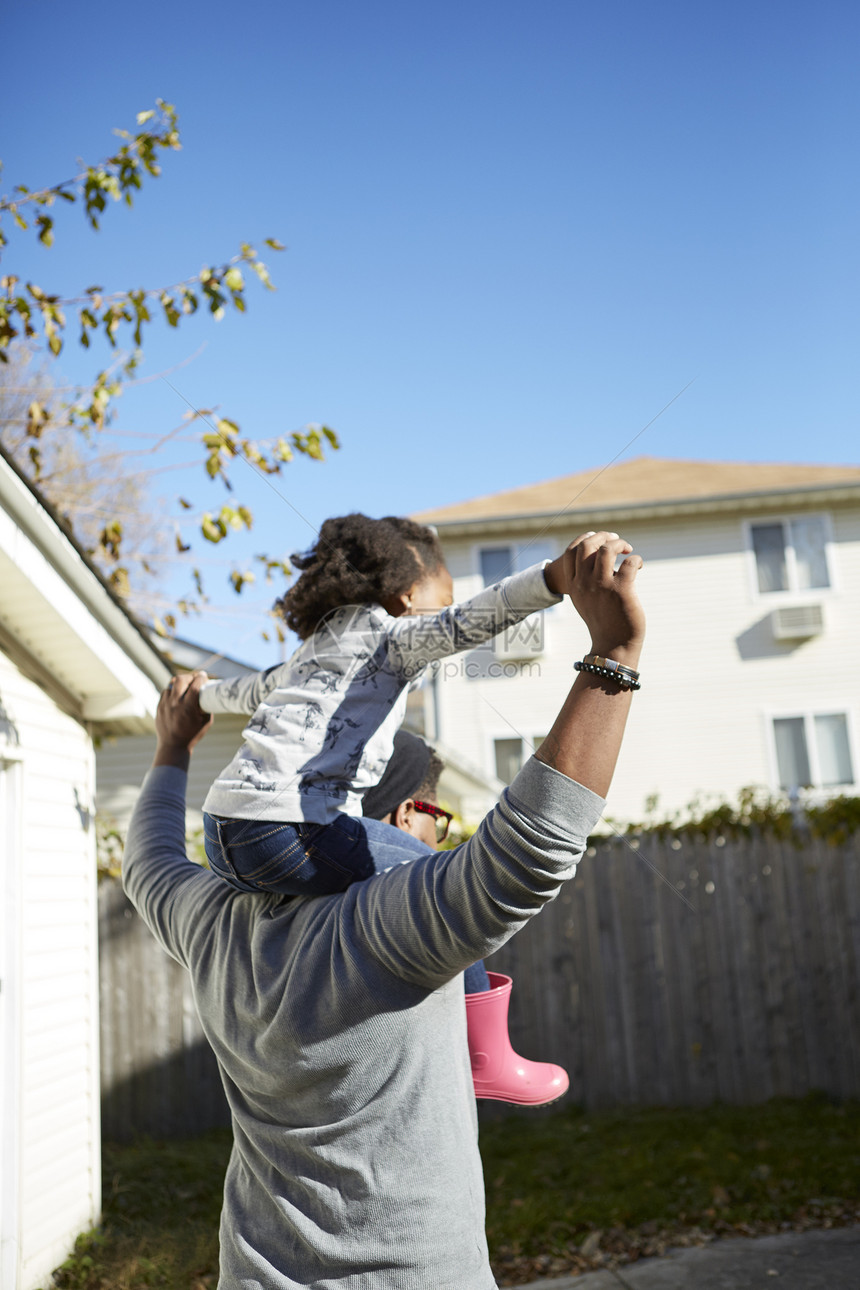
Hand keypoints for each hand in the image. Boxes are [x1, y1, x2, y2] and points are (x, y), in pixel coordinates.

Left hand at [154, 672, 211, 766]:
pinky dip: (173, 690)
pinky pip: (166, 691)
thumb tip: (208, 692)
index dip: (201, 678)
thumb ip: (207, 706)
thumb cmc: (192, 734)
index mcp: (188, 708)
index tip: (204, 676)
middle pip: (181, 679)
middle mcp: (174, 704)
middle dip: (190, 676)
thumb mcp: (206, 721)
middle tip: (195, 679)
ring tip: (186, 686)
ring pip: (171, 684)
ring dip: (180, 682)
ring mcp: (165, 705)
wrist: (173, 745)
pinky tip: (178, 695)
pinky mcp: (159, 706)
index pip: (195, 685)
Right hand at [558, 531, 644, 664]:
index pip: (570, 551)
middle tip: (616, 540)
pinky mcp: (621, 590)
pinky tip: (638, 565)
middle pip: (587, 545)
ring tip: (627, 549)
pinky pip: (629, 563)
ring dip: (619, 544)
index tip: (598, 538)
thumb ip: (585, 580)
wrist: (613, 645)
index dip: (584, 538)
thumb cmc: (602, 622)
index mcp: (574, 585)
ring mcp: (602, 586)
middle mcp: (584, 583)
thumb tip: (599, 558)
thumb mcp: (585, 600)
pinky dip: (635, 559)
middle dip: (603, 536)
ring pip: (606, 549)